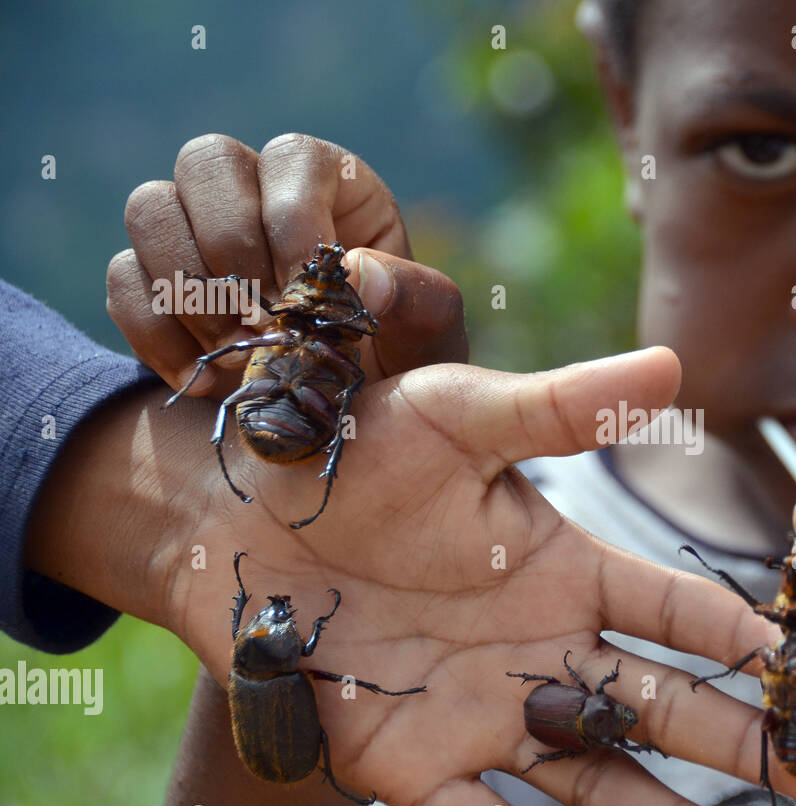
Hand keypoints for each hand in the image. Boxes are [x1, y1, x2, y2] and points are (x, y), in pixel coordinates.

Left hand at [30, 345, 770, 805]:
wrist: (239, 517)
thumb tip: (672, 364)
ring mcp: (485, 714)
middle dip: (734, 739)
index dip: (733, 634)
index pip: (671, 608)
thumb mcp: (462, 417)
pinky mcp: (416, 764)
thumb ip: (562, 407)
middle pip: (657, 705)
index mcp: (564, 570)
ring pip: (594, 778)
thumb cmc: (358, 452)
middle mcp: (542, 651)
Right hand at [107, 132, 465, 396]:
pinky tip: (204, 379)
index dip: (293, 221)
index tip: (306, 295)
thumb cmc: (398, 362)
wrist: (342, 415)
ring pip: (150, 207)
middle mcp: (254, 187)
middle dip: (231, 250)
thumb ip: (417, 301)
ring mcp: (193, 227)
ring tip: (235, 355)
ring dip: (188, 288)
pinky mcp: (151, 277)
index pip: (292, 159)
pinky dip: (156, 332)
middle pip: (205, 160)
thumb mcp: (430, 339)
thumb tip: (356, 271)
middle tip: (262, 324)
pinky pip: (123, 278)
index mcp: (329, 182)